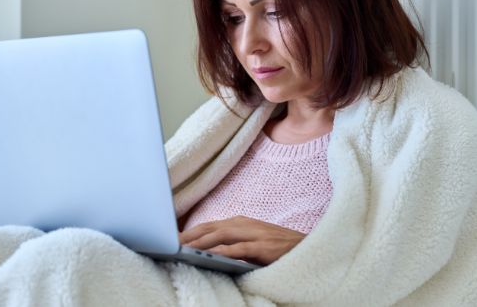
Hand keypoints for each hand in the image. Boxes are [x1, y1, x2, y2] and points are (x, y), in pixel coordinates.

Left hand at [178, 215, 305, 265]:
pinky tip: (211, 255)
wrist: (309, 249)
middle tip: (167, 241)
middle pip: (210, 228)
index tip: (168, 237)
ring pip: (222, 235)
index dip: (188, 230)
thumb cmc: (277, 248)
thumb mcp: (251, 242)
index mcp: (240, 222)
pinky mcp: (265, 247)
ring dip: (201, 241)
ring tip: (182, 247)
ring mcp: (255, 234)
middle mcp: (245, 224)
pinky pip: (241, 249)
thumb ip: (231, 242)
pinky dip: (224, 251)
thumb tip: (206, 249)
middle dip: (188, 235)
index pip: (208, 225)